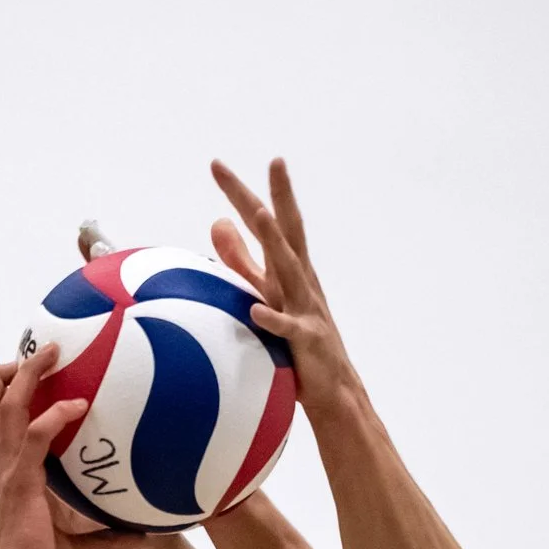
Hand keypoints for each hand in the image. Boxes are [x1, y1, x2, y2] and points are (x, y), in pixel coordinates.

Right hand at [0, 340, 110, 538]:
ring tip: (47, 351)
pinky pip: (38, 434)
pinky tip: (79, 404)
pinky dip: (57, 415)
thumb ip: (105, 536)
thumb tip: (143, 537)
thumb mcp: (74, 546)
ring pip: (6, 406)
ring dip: (25, 374)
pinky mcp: (22, 479)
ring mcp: (6, 469)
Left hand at [210, 158, 361, 406]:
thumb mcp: (265, 292)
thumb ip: (240, 259)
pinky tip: (256, 312)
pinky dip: (273, 319)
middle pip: (288, 232)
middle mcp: (300, 280)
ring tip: (262, 215)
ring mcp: (306, 308)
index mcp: (287, 267)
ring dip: (277, 243)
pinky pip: (287, 329)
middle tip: (275, 160)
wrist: (332, 389)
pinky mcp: (306, 341)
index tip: (216, 164)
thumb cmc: (294, 338)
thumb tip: (216, 221)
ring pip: (290, 271)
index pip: (263, 222)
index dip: (241, 194)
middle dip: (279, 196)